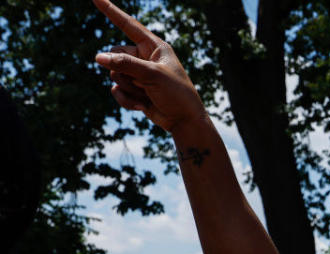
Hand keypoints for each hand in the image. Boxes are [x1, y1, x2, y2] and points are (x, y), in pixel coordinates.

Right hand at [93, 0, 206, 133]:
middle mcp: (144, 57)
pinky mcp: (134, 89)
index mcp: (155, 46)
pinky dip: (126, 99)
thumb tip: (98, 58)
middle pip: (115, 54)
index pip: (128, 24)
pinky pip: (116, 89)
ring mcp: (138, 73)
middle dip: (125, 71)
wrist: (185, 121)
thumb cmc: (177, 94)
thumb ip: (126, 64)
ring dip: (128, 88)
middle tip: (145, 83)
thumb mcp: (153, 75)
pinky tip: (142, 106)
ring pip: (114, 73)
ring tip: (148, 94)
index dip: (111, 10)